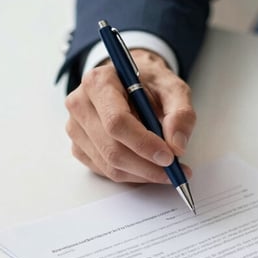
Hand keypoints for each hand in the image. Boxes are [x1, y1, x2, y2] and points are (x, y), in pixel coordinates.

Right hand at [65, 49, 195, 182]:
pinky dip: (131, 175)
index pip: (117, 122)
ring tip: (167, 169)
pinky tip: (148, 166)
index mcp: (99, 82)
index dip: (144, 144)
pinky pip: (105, 171)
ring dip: (142, 174)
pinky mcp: (79, 147)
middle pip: (112, 149)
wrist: (131, 82)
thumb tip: (177, 145)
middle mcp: (80, 104)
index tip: (168, 157)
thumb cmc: (150, 83)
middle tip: (174, 171)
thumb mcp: (174, 89)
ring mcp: (76, 128)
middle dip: (146, 166)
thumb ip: (181, 114)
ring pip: (109, 165)